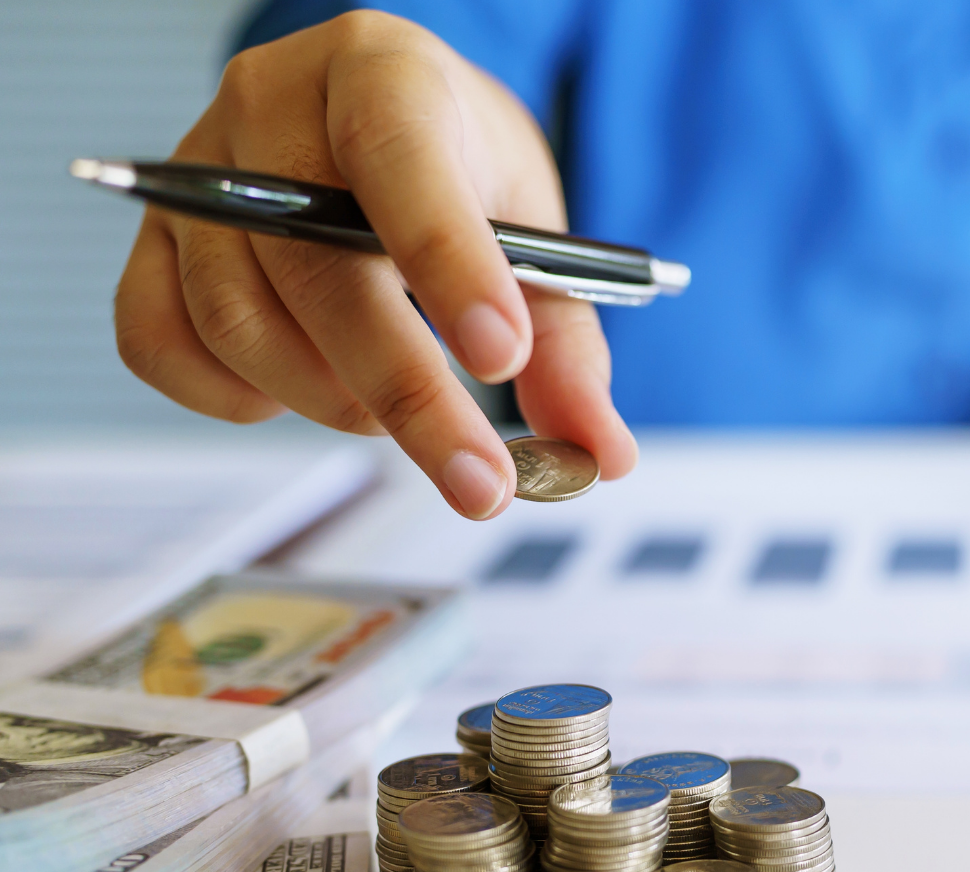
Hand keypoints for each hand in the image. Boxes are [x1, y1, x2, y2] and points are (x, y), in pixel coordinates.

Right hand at [113, 11, 637, 518]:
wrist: (384, 123)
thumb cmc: (461, 170)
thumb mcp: (535, 232)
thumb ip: (568, 344)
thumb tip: (598, 454)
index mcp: (382, 75)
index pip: (399, 159)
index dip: (448, 262)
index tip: (502, 359)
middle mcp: (271, 109)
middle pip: (316, 267)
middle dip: (407, 391)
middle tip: (478, 479)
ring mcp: (198, 176)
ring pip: (237, 319)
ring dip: (330, 400)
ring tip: (398, 416)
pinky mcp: (152, 241)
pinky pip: (160, 343)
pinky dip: (237, 400)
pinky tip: (306, 395)